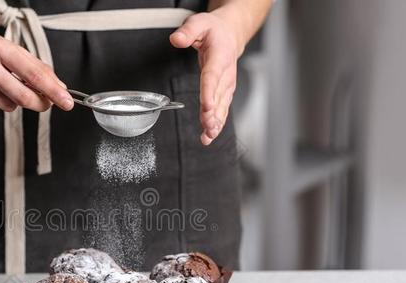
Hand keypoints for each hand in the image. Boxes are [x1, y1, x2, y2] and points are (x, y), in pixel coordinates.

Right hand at [0, 21, 72, 114]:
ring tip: (1, 85)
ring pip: (7, 106)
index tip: (67, 102)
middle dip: (39, 103)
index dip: (53, 92)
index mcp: (1, 48)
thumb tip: (58, 87)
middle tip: (44, 103)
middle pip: (22, 96)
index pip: (34, 75)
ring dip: (12, 101)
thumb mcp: (10, 48)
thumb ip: (36, 67)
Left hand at [170, 12, 241, 145]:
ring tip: (208, 136)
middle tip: (207, 127)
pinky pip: (221, 110)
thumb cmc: (213, 31)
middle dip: (213, 114)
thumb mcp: (199, 23)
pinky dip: (216, 124)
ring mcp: (226, 86)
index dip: (209, 92)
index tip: (206, 106)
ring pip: (221, 107)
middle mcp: (226, 74)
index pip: (213, 76)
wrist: (229, 35)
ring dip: (215, 123)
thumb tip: (176, 39)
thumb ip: (187, 31)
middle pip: (218, 97)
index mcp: (220, 57)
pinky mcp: (224, 93)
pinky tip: (209, 135)